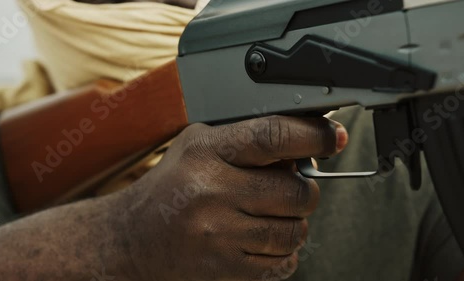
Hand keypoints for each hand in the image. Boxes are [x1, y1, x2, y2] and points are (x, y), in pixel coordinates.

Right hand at [120, 116, 347, 280]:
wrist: (131, 239)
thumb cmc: (171, 187)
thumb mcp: (198, 145)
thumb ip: (246, 139)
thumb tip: (304, 144)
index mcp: (206, 151)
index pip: (273, 137)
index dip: (313, 135)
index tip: (332, 137)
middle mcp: (211, 191)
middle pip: (296, 190)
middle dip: (305, 189)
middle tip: (291, 187)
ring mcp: (218, 234)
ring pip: (295, 230)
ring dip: (294, 222)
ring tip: (270, 215)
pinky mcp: (225, 268)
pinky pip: (283, 262)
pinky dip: (283, 251)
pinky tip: (260, 238)